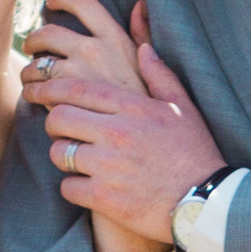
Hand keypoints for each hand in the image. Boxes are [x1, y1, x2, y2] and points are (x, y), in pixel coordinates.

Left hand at [26, 0, 225, 241]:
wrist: (207, 203)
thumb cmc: (196, 153)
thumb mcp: (183, 108)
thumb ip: (160, 75)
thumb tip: (143, 48)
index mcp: (133, 107)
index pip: (76, 89)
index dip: (52, 89)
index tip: (43, 92)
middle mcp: (117, 132)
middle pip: (58, 118)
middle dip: (54, 123)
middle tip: (60, 130)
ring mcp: (108, 166)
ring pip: (59, 153)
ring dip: (63, 157)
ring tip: (76, 160)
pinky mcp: (103, 197)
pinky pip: (67, 187)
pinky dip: (74, 188)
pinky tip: (87, 187)